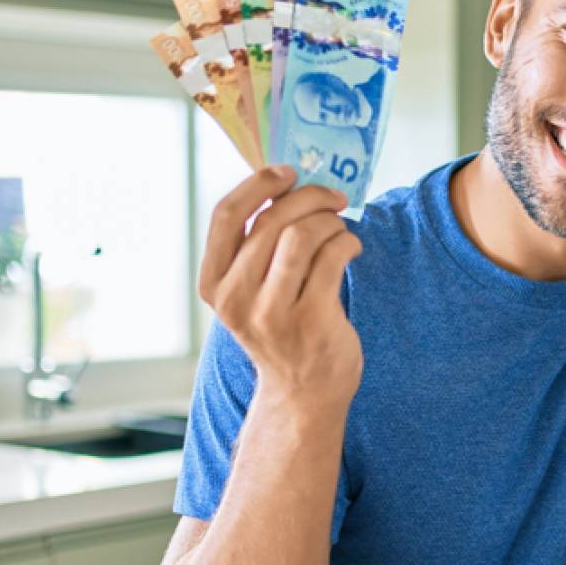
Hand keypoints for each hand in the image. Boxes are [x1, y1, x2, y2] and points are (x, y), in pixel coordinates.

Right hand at [199, 166, 364, 409]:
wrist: (303, 392)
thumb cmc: (281, 328)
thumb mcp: (251, 291)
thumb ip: (256, 246)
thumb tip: (286, 184)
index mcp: (214, 284)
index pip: (226, 216)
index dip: (258, 184)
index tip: (287, 172)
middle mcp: (236, 299)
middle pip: (272, 220)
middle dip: (309, 198)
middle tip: (333, 198)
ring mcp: (272, 313)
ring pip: (303, 235)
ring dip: (330, 221)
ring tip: (340, 229)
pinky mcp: (312, 320)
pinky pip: (333, 257)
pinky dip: (348, 242)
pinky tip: (352, 248)